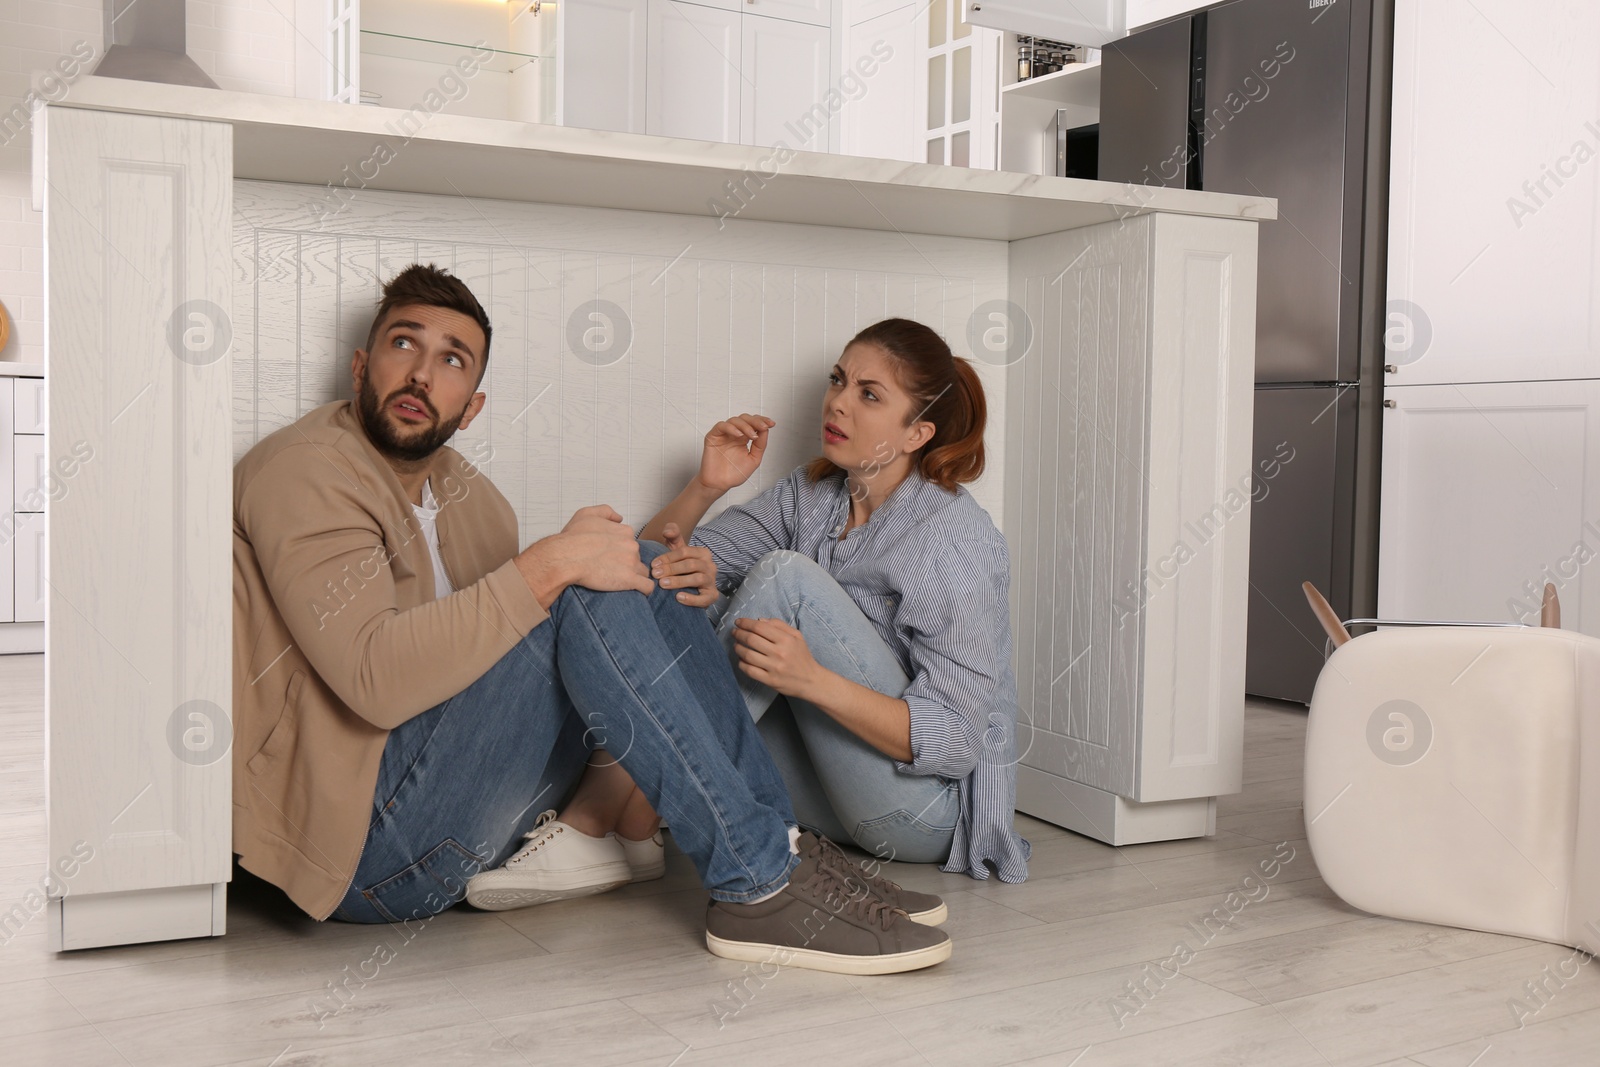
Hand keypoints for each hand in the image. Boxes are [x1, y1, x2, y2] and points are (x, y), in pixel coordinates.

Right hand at [516, 505, 652, 605]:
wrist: (565, 558)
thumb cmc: (572, 538)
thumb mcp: (586, 514)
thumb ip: (606, 512)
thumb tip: (619, 518)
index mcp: (624, 531)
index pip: (630, 542)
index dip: (620, 550)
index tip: (609, 557)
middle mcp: (632, 545)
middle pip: (636, 557)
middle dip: (627, 563)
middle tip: (610, 569)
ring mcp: (632, 563)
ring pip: (642, 571)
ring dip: (634, 576)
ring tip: (618, 581)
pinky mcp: (630, 580)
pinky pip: (647, 587)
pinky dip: (643, 589)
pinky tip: (634, 590)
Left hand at [651, 523, 718, 607]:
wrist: (693, 586)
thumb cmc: (682, 565)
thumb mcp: (678, 549)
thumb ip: (673, 536)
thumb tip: (667, 530)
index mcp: (703, 553)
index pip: (685, 552)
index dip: (668, 557)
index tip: (653, 564)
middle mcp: (710, 566)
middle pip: (690, 565)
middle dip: (671, 569)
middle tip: (655, 574)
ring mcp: (712, 581)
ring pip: (697, 579)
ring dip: (679, 581)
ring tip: (663, 584)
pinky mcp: (712, 596)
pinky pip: (704, 598)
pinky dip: (692, 599)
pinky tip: (678, 598)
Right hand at [697, 413, 773, 492]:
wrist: (720, 484)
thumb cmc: (734, 474)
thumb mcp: (754, 459)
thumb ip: (760, 445)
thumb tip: (765, 431)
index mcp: (744, 439)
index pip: (753, 424)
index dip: (762, 421)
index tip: (771, 424)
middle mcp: (734, 435)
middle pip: (745, 419)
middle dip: (756, 421)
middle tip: (763, 427)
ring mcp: (724, 435)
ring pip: (734, 420)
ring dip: (745, 426)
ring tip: (751, 435)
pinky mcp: (713, 436)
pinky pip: (721, 426)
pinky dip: (731, 428)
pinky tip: (739, 435)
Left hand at [732, 617, 820, 697]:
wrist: (810, 680)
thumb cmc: (802, 656)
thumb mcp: (796, 636)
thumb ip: (779, 625)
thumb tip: (759, 620)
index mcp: (786, 640)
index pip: (759, 627)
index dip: (745, 623)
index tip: (738, 622)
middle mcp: (779, 653)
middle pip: (751, 639)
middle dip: (739, 634)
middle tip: (734, 632)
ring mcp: (774, 668)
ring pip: (747, 654)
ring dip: (737, 648)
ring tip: (736, 645)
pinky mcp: (769, 680)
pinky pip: (749, 670)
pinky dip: (741, 663)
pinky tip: (741, 659)